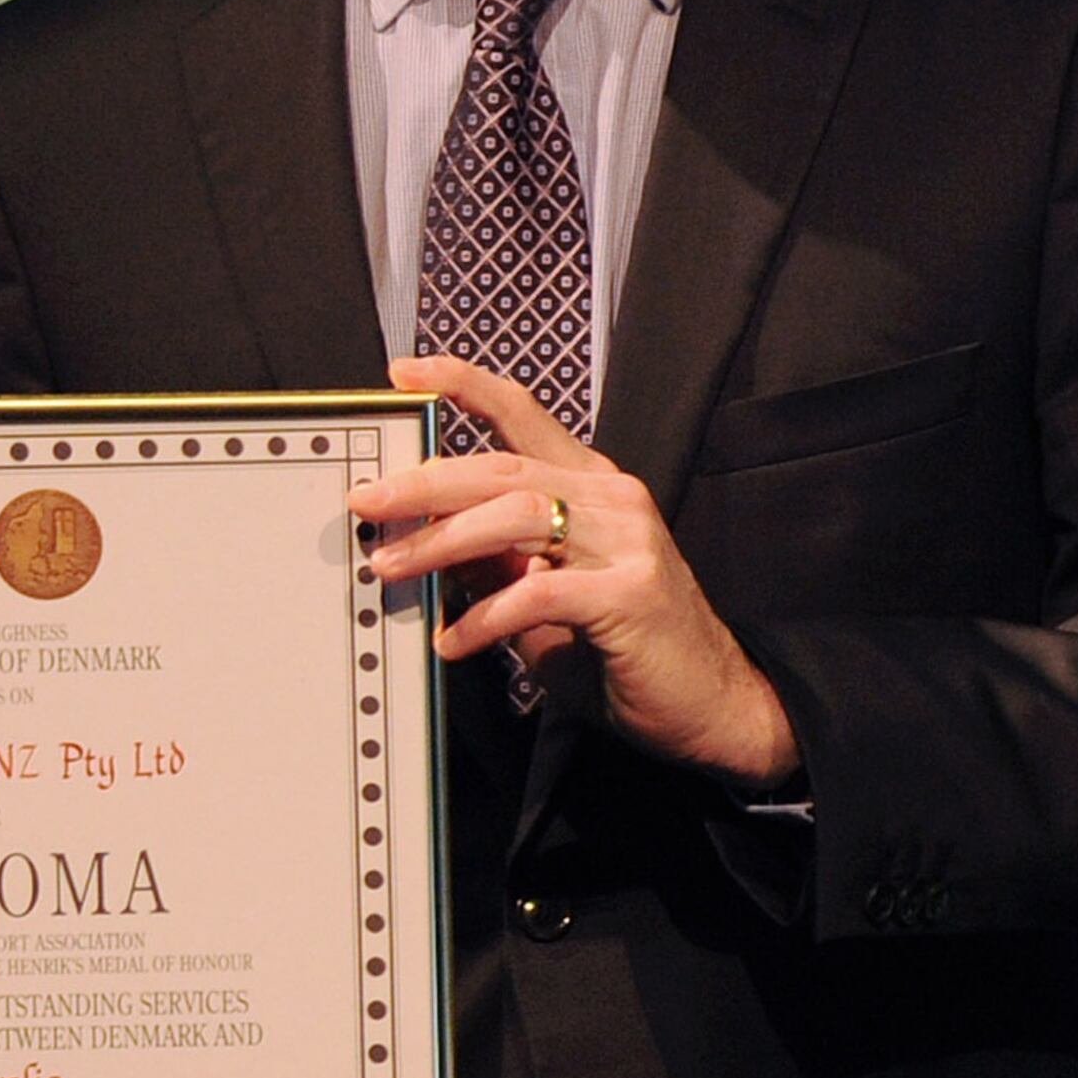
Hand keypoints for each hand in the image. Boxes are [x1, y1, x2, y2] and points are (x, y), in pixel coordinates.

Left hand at [354, 358, 800, 788]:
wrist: (712, 705)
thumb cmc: (625, 650)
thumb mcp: (542, 601)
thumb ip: (493, 565)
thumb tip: (421, 542)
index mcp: (592, 486)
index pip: (523, 414)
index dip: (463, 385)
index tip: (403, 372)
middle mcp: (612, 499)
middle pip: (502, 467)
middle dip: (424, 482)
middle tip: (365, 502)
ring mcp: (627, 541)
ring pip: (515, 517)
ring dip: (441, 542)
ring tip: (390, 569)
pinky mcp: (631, 593)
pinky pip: (537, 594)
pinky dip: (485, 618)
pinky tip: (455, 642)